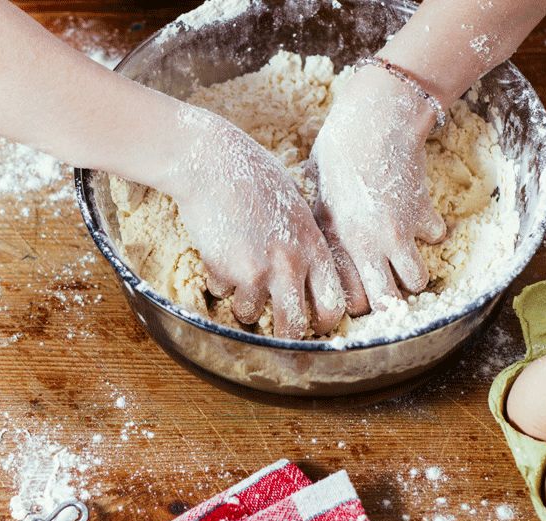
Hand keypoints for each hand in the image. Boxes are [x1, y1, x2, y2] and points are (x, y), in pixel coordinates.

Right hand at [162, 107, 344, 338]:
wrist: (212, 162)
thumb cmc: (253, 177)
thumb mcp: (294, 207)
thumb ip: (304, 241)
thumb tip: (307, 274)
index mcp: (313, 247)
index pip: (333, 304)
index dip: (322, 321)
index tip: (310, 321)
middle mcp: (290, 264)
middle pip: (293, 326)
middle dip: (283, 334)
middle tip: (273, 328)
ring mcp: (257, 269)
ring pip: (249, 314)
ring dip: (241, 303)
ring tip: (237, 279)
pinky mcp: (224, 269)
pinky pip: (220, 292)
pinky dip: (216, 279)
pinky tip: (217, 250)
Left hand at [308, 66, 446, 315]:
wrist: (375, 122)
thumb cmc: (336, 152)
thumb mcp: (317, 192)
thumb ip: (322, 225)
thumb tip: (313, 243)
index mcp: (337, 241)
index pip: (350, 299)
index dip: (355, 303)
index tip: (356, 294)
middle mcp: (369, 244)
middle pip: (386, 302)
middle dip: (387, 303)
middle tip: (383, 290)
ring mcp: (400, 232)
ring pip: (417, 281)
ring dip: (412, 274)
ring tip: (401, 260)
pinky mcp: (425, 214)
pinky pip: (437, 238)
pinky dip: (432, 234)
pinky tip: (419, 221)